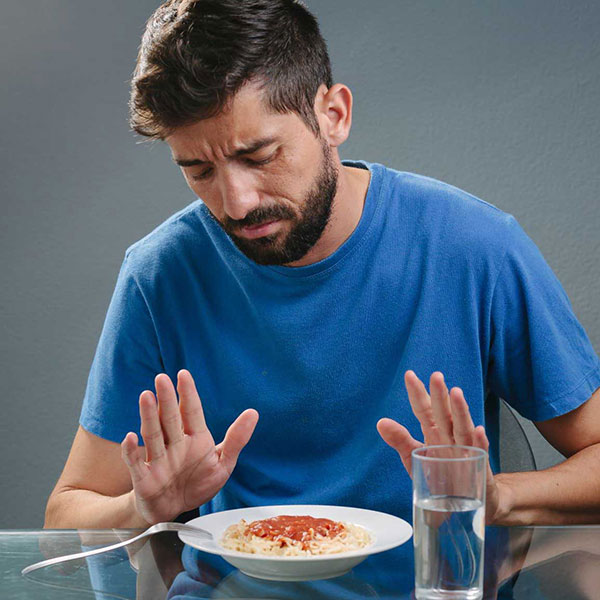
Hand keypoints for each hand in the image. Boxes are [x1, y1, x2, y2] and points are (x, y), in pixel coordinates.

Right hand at [121, 369, 258, 523]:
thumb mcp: (223, 463)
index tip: (183, 374)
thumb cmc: (198, 483)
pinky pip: (136, 463)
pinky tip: (130, 437)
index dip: (187, 393)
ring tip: (146, 396)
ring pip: (152, 434)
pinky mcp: (144, 478)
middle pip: (170, 418)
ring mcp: (158, 459)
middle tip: (162, 378)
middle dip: (166, 398)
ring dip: (148, 416)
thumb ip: (236, 439)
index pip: (191, 411)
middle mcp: (175, 444)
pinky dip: (131, 451)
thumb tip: (253, 412)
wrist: (175, 510)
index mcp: (195, 438)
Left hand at [377, 370, 501, 523]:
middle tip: (436, 376)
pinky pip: (480, 453)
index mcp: (433, 432)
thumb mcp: (414, 458)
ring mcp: (465, 450)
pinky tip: (479, 431)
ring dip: (460, 410)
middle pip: (443, 413)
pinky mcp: (478, 466)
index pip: (423, 409)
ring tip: (456, 394)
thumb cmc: (440, 476)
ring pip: (462, 427)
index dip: (417, 393)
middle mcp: (449, 437)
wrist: (466, 500)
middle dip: (439, 394)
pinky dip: (480, 442)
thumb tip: (381, 422)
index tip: (409, 375)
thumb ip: (399, 440)